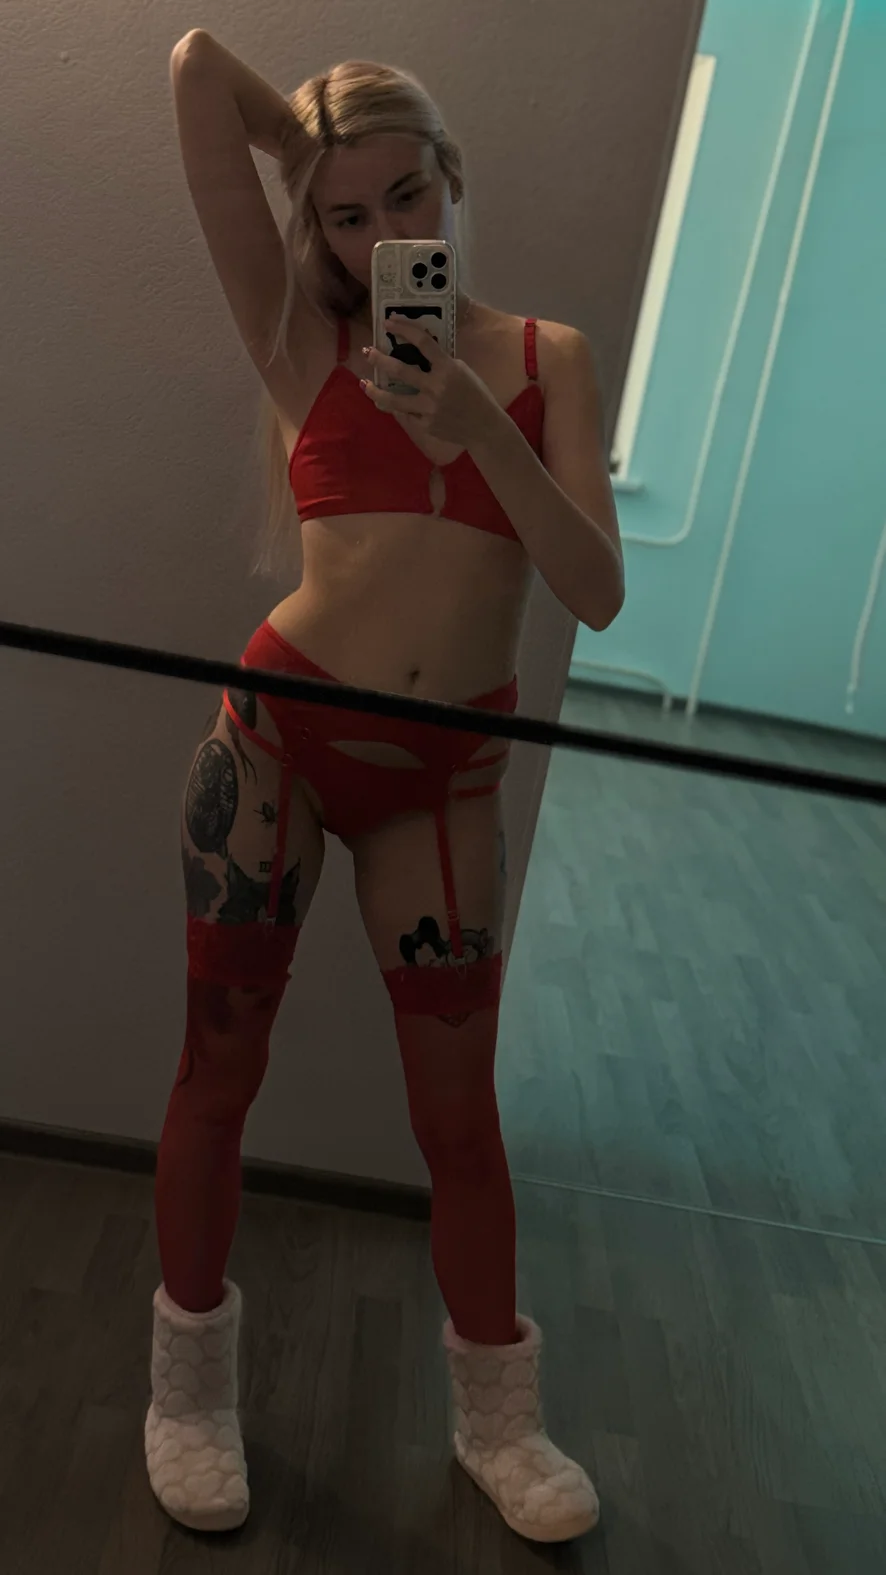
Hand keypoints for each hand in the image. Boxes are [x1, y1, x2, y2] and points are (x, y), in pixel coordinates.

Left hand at [359, 315, 500, 447]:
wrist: (484, 428)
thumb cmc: (476, 395)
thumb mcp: (462, 371)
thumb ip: (441, 364)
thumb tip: (418, 355)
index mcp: (448, 368)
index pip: (422, 342)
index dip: (404, 328)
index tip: (388, 322)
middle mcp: (436, 386)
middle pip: (400, 370)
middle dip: (379, 359)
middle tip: (367, 351)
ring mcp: (428, 407)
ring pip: (393, 399)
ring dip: (375, 391)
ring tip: (363, 384)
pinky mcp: (425, 424)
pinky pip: (406, 413)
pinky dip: (396, 407)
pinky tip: (387, 403)